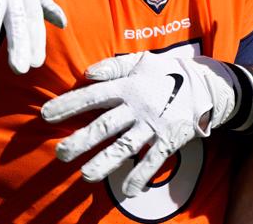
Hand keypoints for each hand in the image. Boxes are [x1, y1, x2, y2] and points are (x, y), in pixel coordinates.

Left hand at [41, 51, 252, 196]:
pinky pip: (154, 160)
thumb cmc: (167, 72)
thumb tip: (87, 73)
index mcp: (127, 86)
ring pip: (126, 146)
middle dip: (82, 140)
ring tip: (85, 175)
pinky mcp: (170, 139)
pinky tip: (127, 190)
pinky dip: (141, 175)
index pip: (93, 95)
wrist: (207, 84)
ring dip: (105, 162)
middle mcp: (138, 106)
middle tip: (60, 154)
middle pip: (105, 125)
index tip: (45, 114)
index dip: (68, 104)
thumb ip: (113, 67)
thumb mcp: (141, 61)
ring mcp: (154, 124)